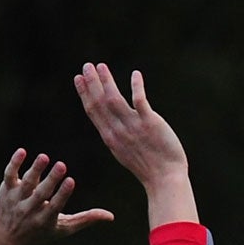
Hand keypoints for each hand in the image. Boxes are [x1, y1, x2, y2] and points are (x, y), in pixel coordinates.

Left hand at [0, 150, 113, 244]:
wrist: (7, 239)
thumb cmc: (41, 232)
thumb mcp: (64, 229)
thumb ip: (86, 220)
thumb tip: (111, 216)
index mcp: (45, 220)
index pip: (56, 206)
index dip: (63, 194)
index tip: (71, 181)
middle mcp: (30, 210)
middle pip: (41, 193)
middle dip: (51, 180)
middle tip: (61, 165)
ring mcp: (16, 199)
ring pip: (26, 183)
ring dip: (35, 169)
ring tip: (45, 157)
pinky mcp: (6, 189)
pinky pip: (9, 175)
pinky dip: (14, 163)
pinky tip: (23, 151)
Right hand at [73, 62, 196, 226]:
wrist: (165, 179)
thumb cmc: (148, 168)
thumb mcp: (124, 152)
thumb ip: (116, 136)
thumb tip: (109, 125)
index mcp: (110, 137)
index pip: (93, 111)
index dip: (84, 93)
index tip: (78, 78)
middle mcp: (118, 131)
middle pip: (100, 102)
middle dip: (92, 82)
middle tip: (86, 65)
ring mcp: (134, 127)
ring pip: (114, 99)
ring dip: (106, 81)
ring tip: (101, 66)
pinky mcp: (150, 123)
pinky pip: (140, 101)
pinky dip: (136, 86)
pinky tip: (135, 74)